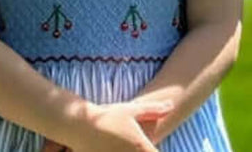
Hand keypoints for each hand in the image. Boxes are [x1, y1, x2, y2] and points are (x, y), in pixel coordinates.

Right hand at [41, 100, 173, 151]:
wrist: (80, 125)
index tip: (152, 146)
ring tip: (123, 145)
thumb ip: (153, 109)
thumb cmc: (107, 115)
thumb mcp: (131, 109)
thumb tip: (171, 105)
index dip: (155, 151)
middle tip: (133, 143)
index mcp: (140, 146)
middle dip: (144, 151)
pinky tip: (113, 149)